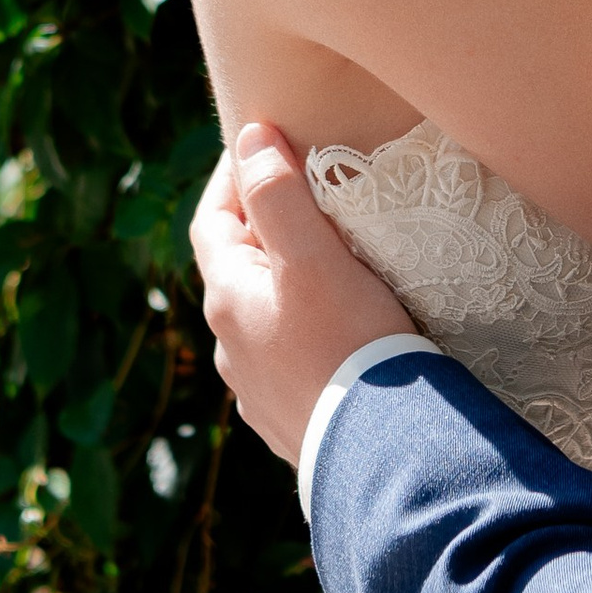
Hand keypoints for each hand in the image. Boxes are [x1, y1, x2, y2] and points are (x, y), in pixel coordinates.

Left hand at [190, 123, 419, 466]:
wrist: (380, 454)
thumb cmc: (348, 344)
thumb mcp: (312, 258)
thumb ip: (278, 195)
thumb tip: (251, 139)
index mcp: (228, 300)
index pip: (212, 220)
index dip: (232, 176)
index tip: (263, 142)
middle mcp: (231, 347)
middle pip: (238, 269)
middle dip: (266, 229)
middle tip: (309, 197)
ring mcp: (258, 388)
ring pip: (264, 319)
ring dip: (287, 286)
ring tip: (334, 266)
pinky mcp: (291, 420)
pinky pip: (290, 362)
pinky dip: (306, 334)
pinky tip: (342, 335)